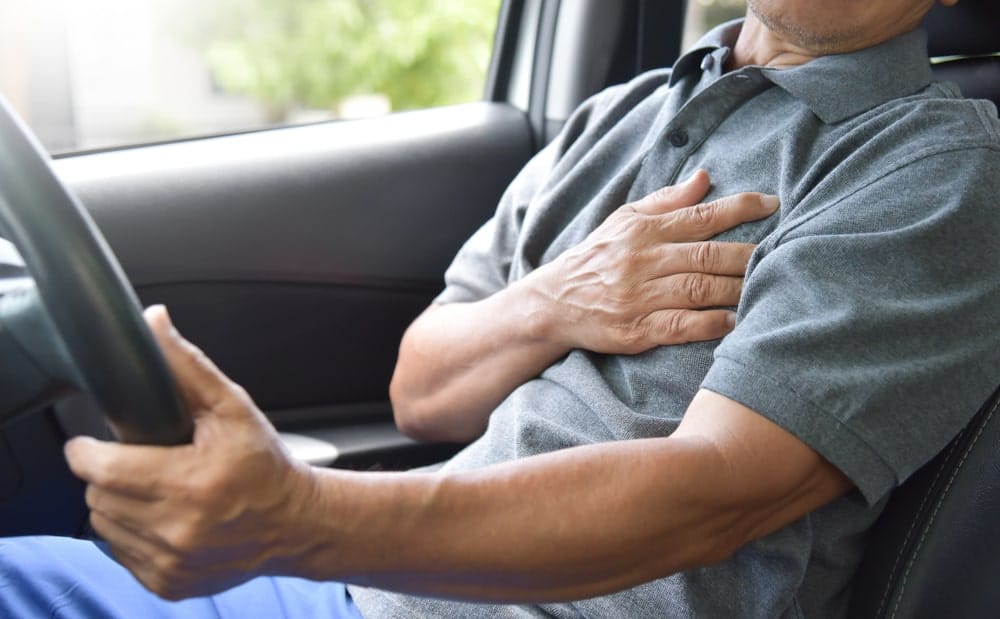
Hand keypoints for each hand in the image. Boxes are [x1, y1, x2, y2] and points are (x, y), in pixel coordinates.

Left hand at [64, 306, 314, 599]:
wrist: (296, 523)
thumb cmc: (265, 463)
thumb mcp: (232, 406)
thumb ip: (187, 365)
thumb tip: (154, 322)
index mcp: (193, 483)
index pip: (102, 469)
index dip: (89, 451)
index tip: (96, 443)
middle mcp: (180, 529)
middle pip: (98, 496)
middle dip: (108, 473)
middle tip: (138, 459)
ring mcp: (172, 562)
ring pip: (104, 526)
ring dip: (117, 503)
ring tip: (152, 486)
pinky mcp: (168, 583)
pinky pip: (120, 552)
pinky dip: (131, 532)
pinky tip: (162, 515)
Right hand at [526, 170, 777, 353]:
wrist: (553, 303)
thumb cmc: (595, 258)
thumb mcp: (623, 220)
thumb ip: (666, 201)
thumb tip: (705, 177)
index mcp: (642, 231)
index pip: (699, 216)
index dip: (739, 208)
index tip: (773, 204)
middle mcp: (642, 261)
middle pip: (706, 255)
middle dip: (748, 254)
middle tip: (784, 251)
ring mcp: (639, 297)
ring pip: (699, 290)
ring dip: (737, 289)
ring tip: (767, 286)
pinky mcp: (637, 330)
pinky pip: (682, 326)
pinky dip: (712, 324)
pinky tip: (735, 322)